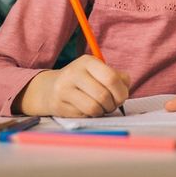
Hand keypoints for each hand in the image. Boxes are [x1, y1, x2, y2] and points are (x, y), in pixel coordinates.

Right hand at [14, 55, 130, 116]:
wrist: (50, 89)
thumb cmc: (83, 80)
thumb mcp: (98, 71)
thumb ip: (117, 77)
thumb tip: (125, 86)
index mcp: (87, 61)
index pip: (111, 77)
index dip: (121, 91)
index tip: (123, 96)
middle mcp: (74, 73)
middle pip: (103, 95)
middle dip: (113, 104)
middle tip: (113, 104)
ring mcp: (64, 89)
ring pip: (94, 107)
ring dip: (103, 111)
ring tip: (102, 107)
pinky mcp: (59, 105)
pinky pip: (84, 114)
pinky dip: (92, 114)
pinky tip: (89, 109)